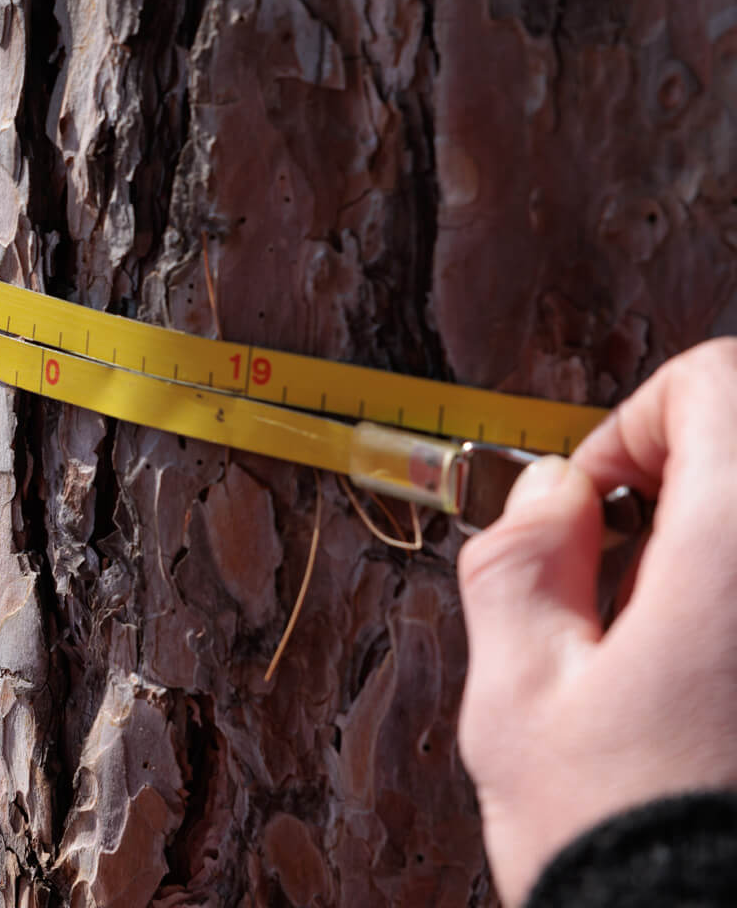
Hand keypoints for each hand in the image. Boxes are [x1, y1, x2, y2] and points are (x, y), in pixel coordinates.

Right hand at [456, 337, 736, 904]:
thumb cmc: (630, 853)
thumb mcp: (519, 702)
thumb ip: (520, 564)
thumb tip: (544, 497)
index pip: (719, 381)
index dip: (637, 419)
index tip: (598, 497)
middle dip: (687, 484)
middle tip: (626, 565)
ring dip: (714, 551)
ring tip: (665, 641)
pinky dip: (732, 609)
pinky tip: (707, 683)